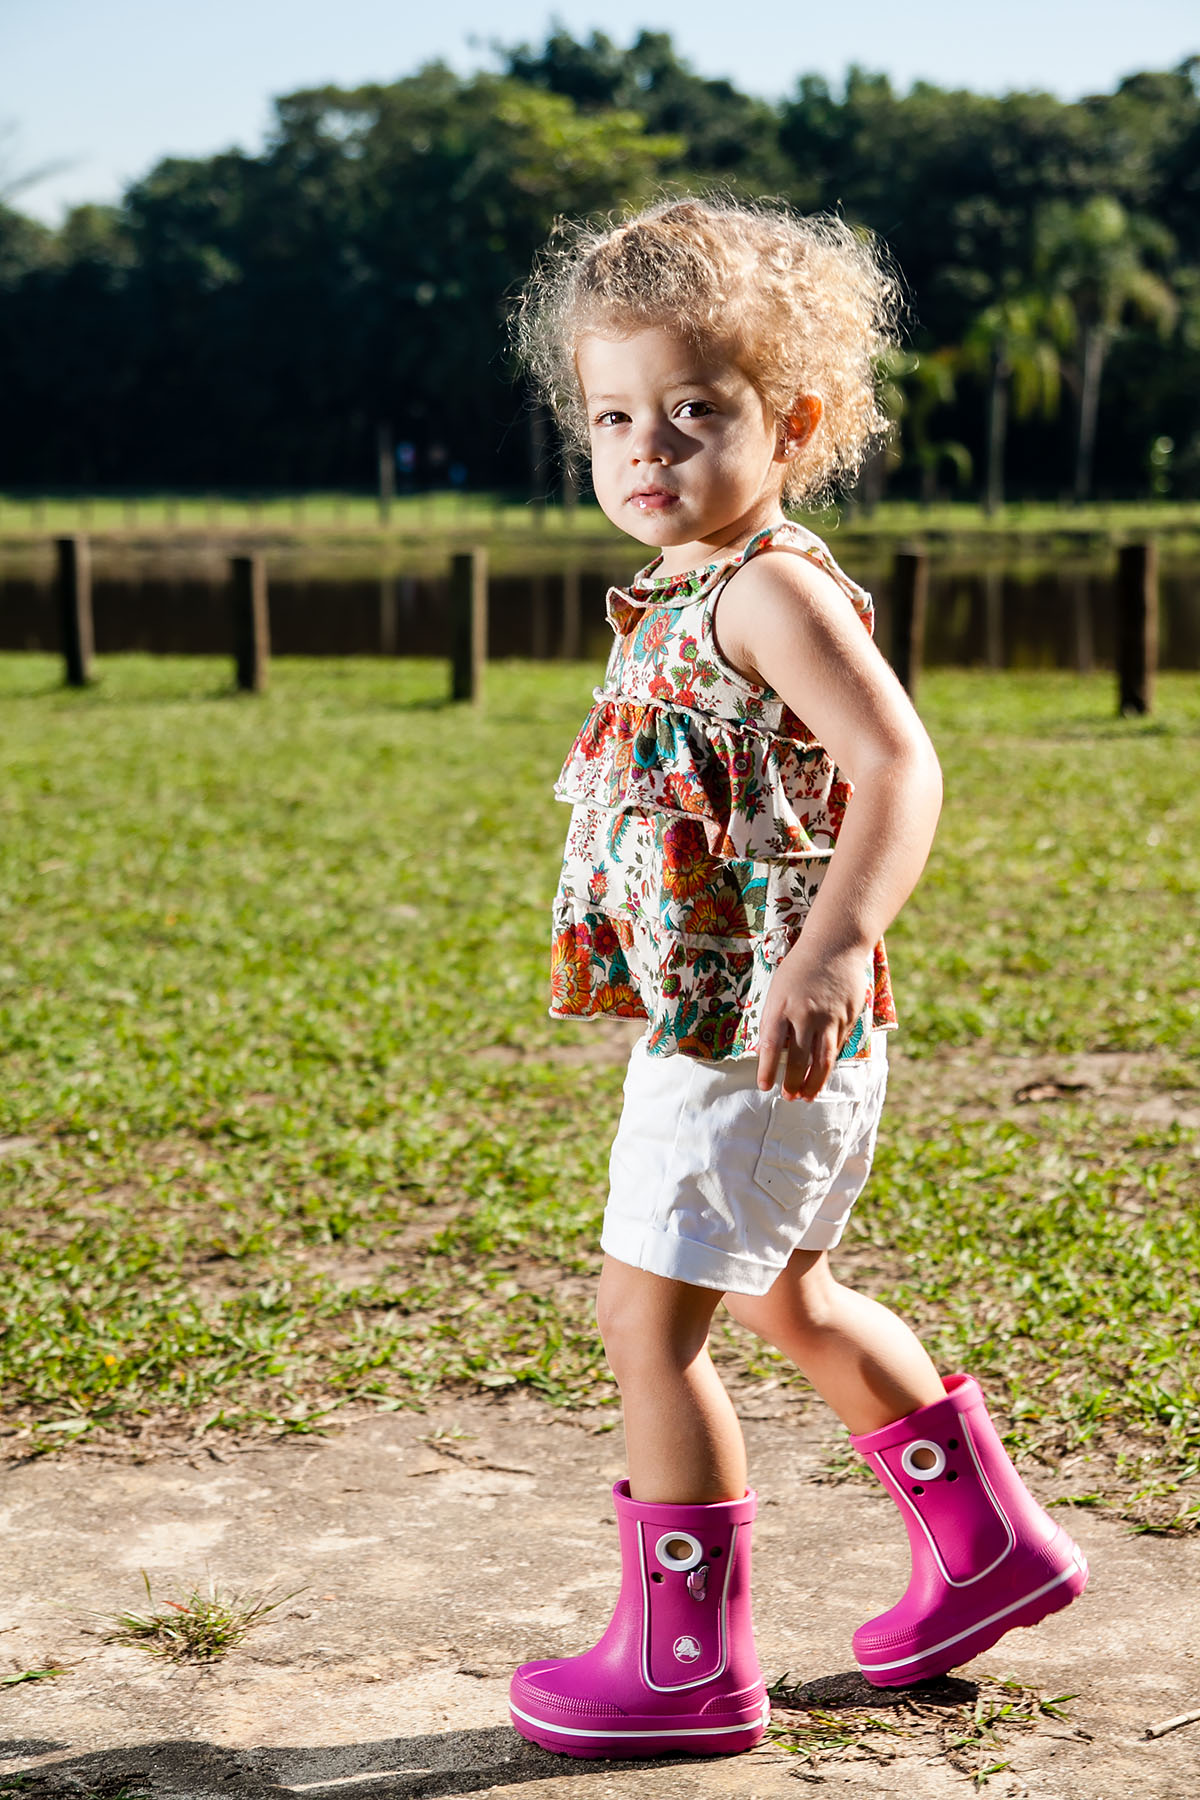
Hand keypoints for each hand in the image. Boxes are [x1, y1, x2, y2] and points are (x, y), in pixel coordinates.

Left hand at [756, 941, 869, 1100]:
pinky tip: (822, 1071)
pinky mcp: (848, 1017)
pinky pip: (837, 1046)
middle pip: (799, 1059)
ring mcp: (829, 1017)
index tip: (764, 1086)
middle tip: (788, 1097)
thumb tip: (773, 1052)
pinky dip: (828, 1062)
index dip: (767, 1069)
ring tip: (807, 1096)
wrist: (834, 945)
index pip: (771, 1046)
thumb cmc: (799, 967)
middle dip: (793, 1082)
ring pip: (823, 1059)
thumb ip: (775, 1019)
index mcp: (781, 1006)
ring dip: (814, 1082)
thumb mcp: (778, 989)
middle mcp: (805, 1014)